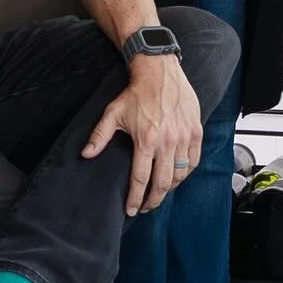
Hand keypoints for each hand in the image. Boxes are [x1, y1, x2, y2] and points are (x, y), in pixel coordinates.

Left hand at [81, 53, 202, 215]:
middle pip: (163, 183)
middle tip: (146, 207)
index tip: (132, 210)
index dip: (135, 198)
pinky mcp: (196, 132)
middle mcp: (167, 142)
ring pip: (180, 174)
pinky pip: (194, 161)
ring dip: (170, 188)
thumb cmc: (136, 93)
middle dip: (153, 200)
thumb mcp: (113, 113)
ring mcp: (184, 137)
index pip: (140, 178)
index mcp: (146, 140)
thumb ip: (99, 136)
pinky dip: (186, 173)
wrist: (160, 72)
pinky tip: (178, 176)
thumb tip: (86, 154)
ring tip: (160, 193)